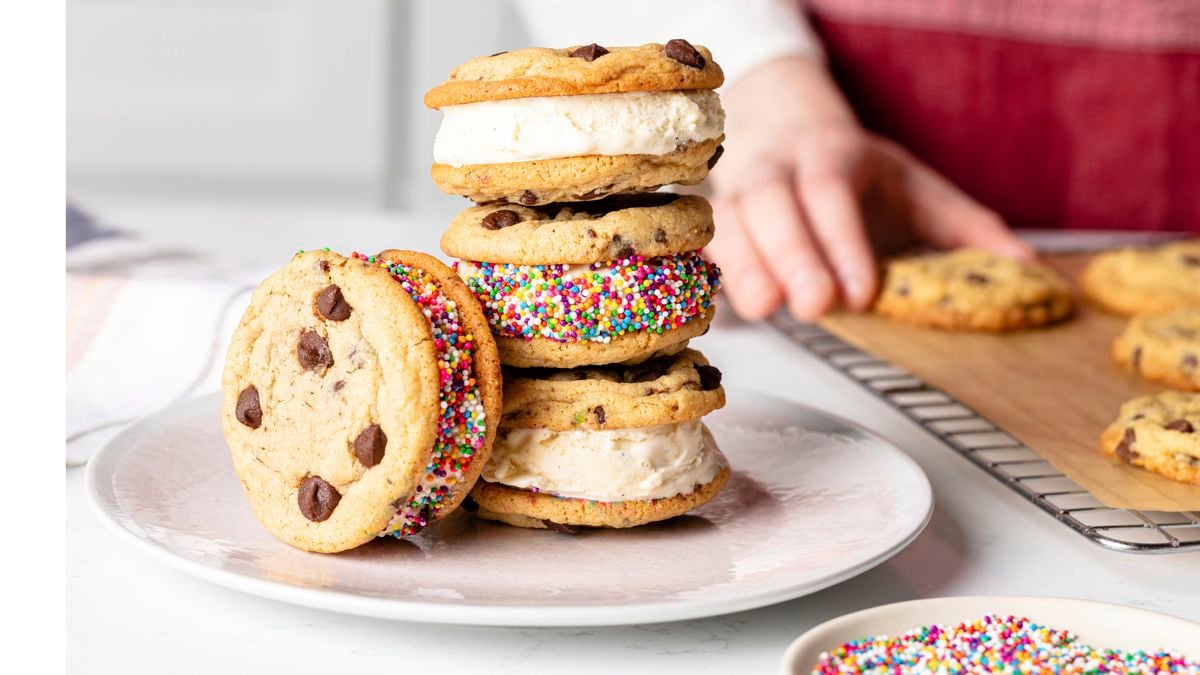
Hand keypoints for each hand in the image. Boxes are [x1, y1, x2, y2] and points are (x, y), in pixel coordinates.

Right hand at [707, 57, 1032, 320]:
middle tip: (816, 308)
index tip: (861, 292)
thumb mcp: (917, 187)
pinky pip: (706, 240)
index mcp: (832, 153)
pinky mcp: (716, 219)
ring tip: (765, 312)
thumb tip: (1025, 267)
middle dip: (793, 255)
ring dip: (745, 266)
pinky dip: (716, 271)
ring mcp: (739, 189)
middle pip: (773, 203)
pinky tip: (732, 306)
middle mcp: (779, 167)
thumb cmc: (858, 174)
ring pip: (730, 220)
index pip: (830, 192)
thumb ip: (965, 226)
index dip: (842, 240)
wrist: (788, 131)